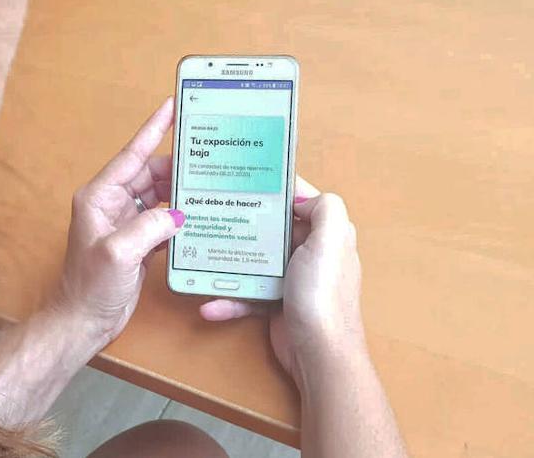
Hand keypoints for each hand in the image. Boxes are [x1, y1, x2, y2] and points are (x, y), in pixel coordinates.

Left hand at [54, 98, 184, 343]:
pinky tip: (200, 215)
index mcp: (99, 196)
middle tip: (208, 155)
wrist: (83, 322)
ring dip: (182, 191)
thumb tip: (177, 215)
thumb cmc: (89, 288)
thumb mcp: (117, 253)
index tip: (171, 106)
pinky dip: (181, 216)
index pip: (131, 155)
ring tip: (210, 182)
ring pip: (160, 195)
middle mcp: (111, 204)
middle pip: (150, 173)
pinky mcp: (137, 241)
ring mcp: (125, 222)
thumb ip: (148, 227)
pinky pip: (163, 219)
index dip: (153, 129)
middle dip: (177, 165)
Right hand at [200, 177, 366, 384]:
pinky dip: (229, 298)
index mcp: (327, 234)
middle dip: (243, 221)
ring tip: (201, 256)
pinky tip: (210, 304)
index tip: (243, 177)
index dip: (274, 186)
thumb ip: (325, 208)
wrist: (319, 355)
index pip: (300, 199)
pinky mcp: (276, 303)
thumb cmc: (324, 295)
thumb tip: (300, 198)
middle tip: (212, 210)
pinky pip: (248, 294)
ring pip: (254, 260)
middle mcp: (310, 253)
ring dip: (228, 262)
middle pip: (270, 228)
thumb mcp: (332, 240)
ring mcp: (292, 279)